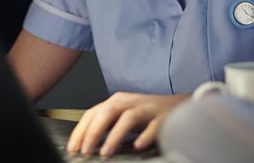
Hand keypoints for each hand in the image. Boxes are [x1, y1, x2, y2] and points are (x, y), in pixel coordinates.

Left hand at [67, 92, 188, 156]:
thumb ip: (108, 126)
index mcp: (117, 101)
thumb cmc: (148, 115)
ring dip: (115, 136)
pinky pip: (153, 126)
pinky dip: (145, 136)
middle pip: (106, 112)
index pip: (92, 113)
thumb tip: (87, 143)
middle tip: (85, 151)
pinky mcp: (164, 117)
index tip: (73, 147)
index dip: (80, 130)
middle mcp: (129, 102)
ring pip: (127, 118)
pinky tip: (138, 146)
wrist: (181, 106)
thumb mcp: (124, 116)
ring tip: (106, 153)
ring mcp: (147, 109)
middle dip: (93, 132)